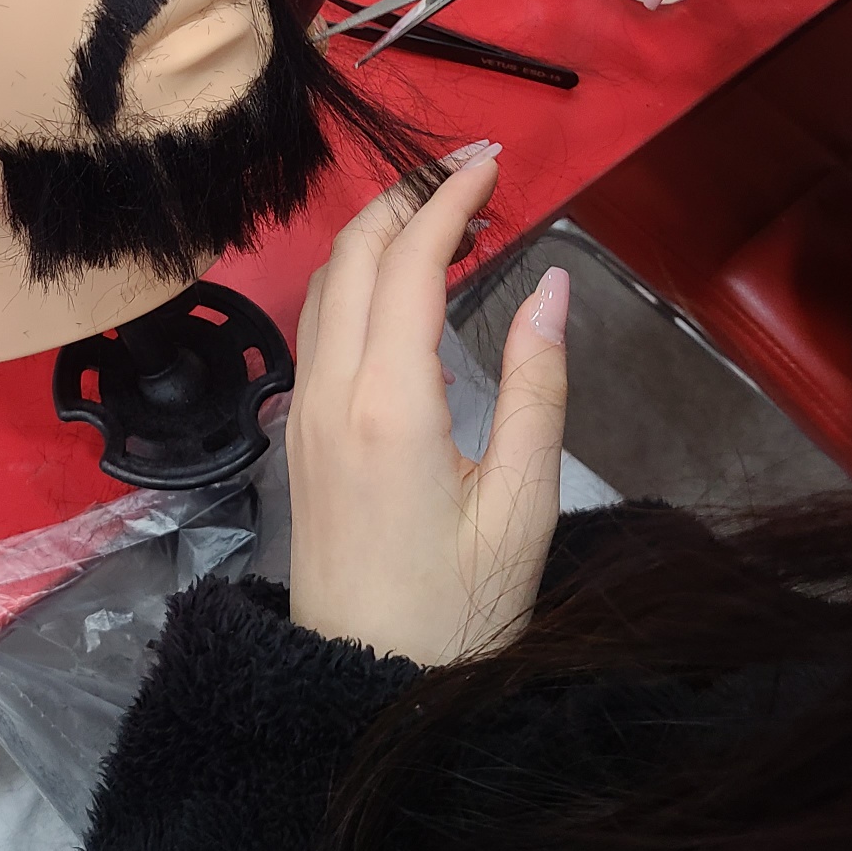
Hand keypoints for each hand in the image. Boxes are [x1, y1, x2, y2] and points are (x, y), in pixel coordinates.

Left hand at [286, 143, 567, 665]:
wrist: (365, 689)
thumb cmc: (460, 611)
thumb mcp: (524, 506)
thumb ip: (537, 387)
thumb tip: (553, 287)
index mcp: (388, 403)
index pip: (409, 260)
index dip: (449, 197)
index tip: (493, 161)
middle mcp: (329, 389)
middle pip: (352, 251)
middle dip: (406, 194)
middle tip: (472, 176)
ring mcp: (303, 409)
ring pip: (325, 281)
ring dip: (377, 231)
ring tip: (445, 217)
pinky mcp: (297, 430)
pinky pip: (317, 322)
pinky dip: (357, 275)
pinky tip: (401, 283)